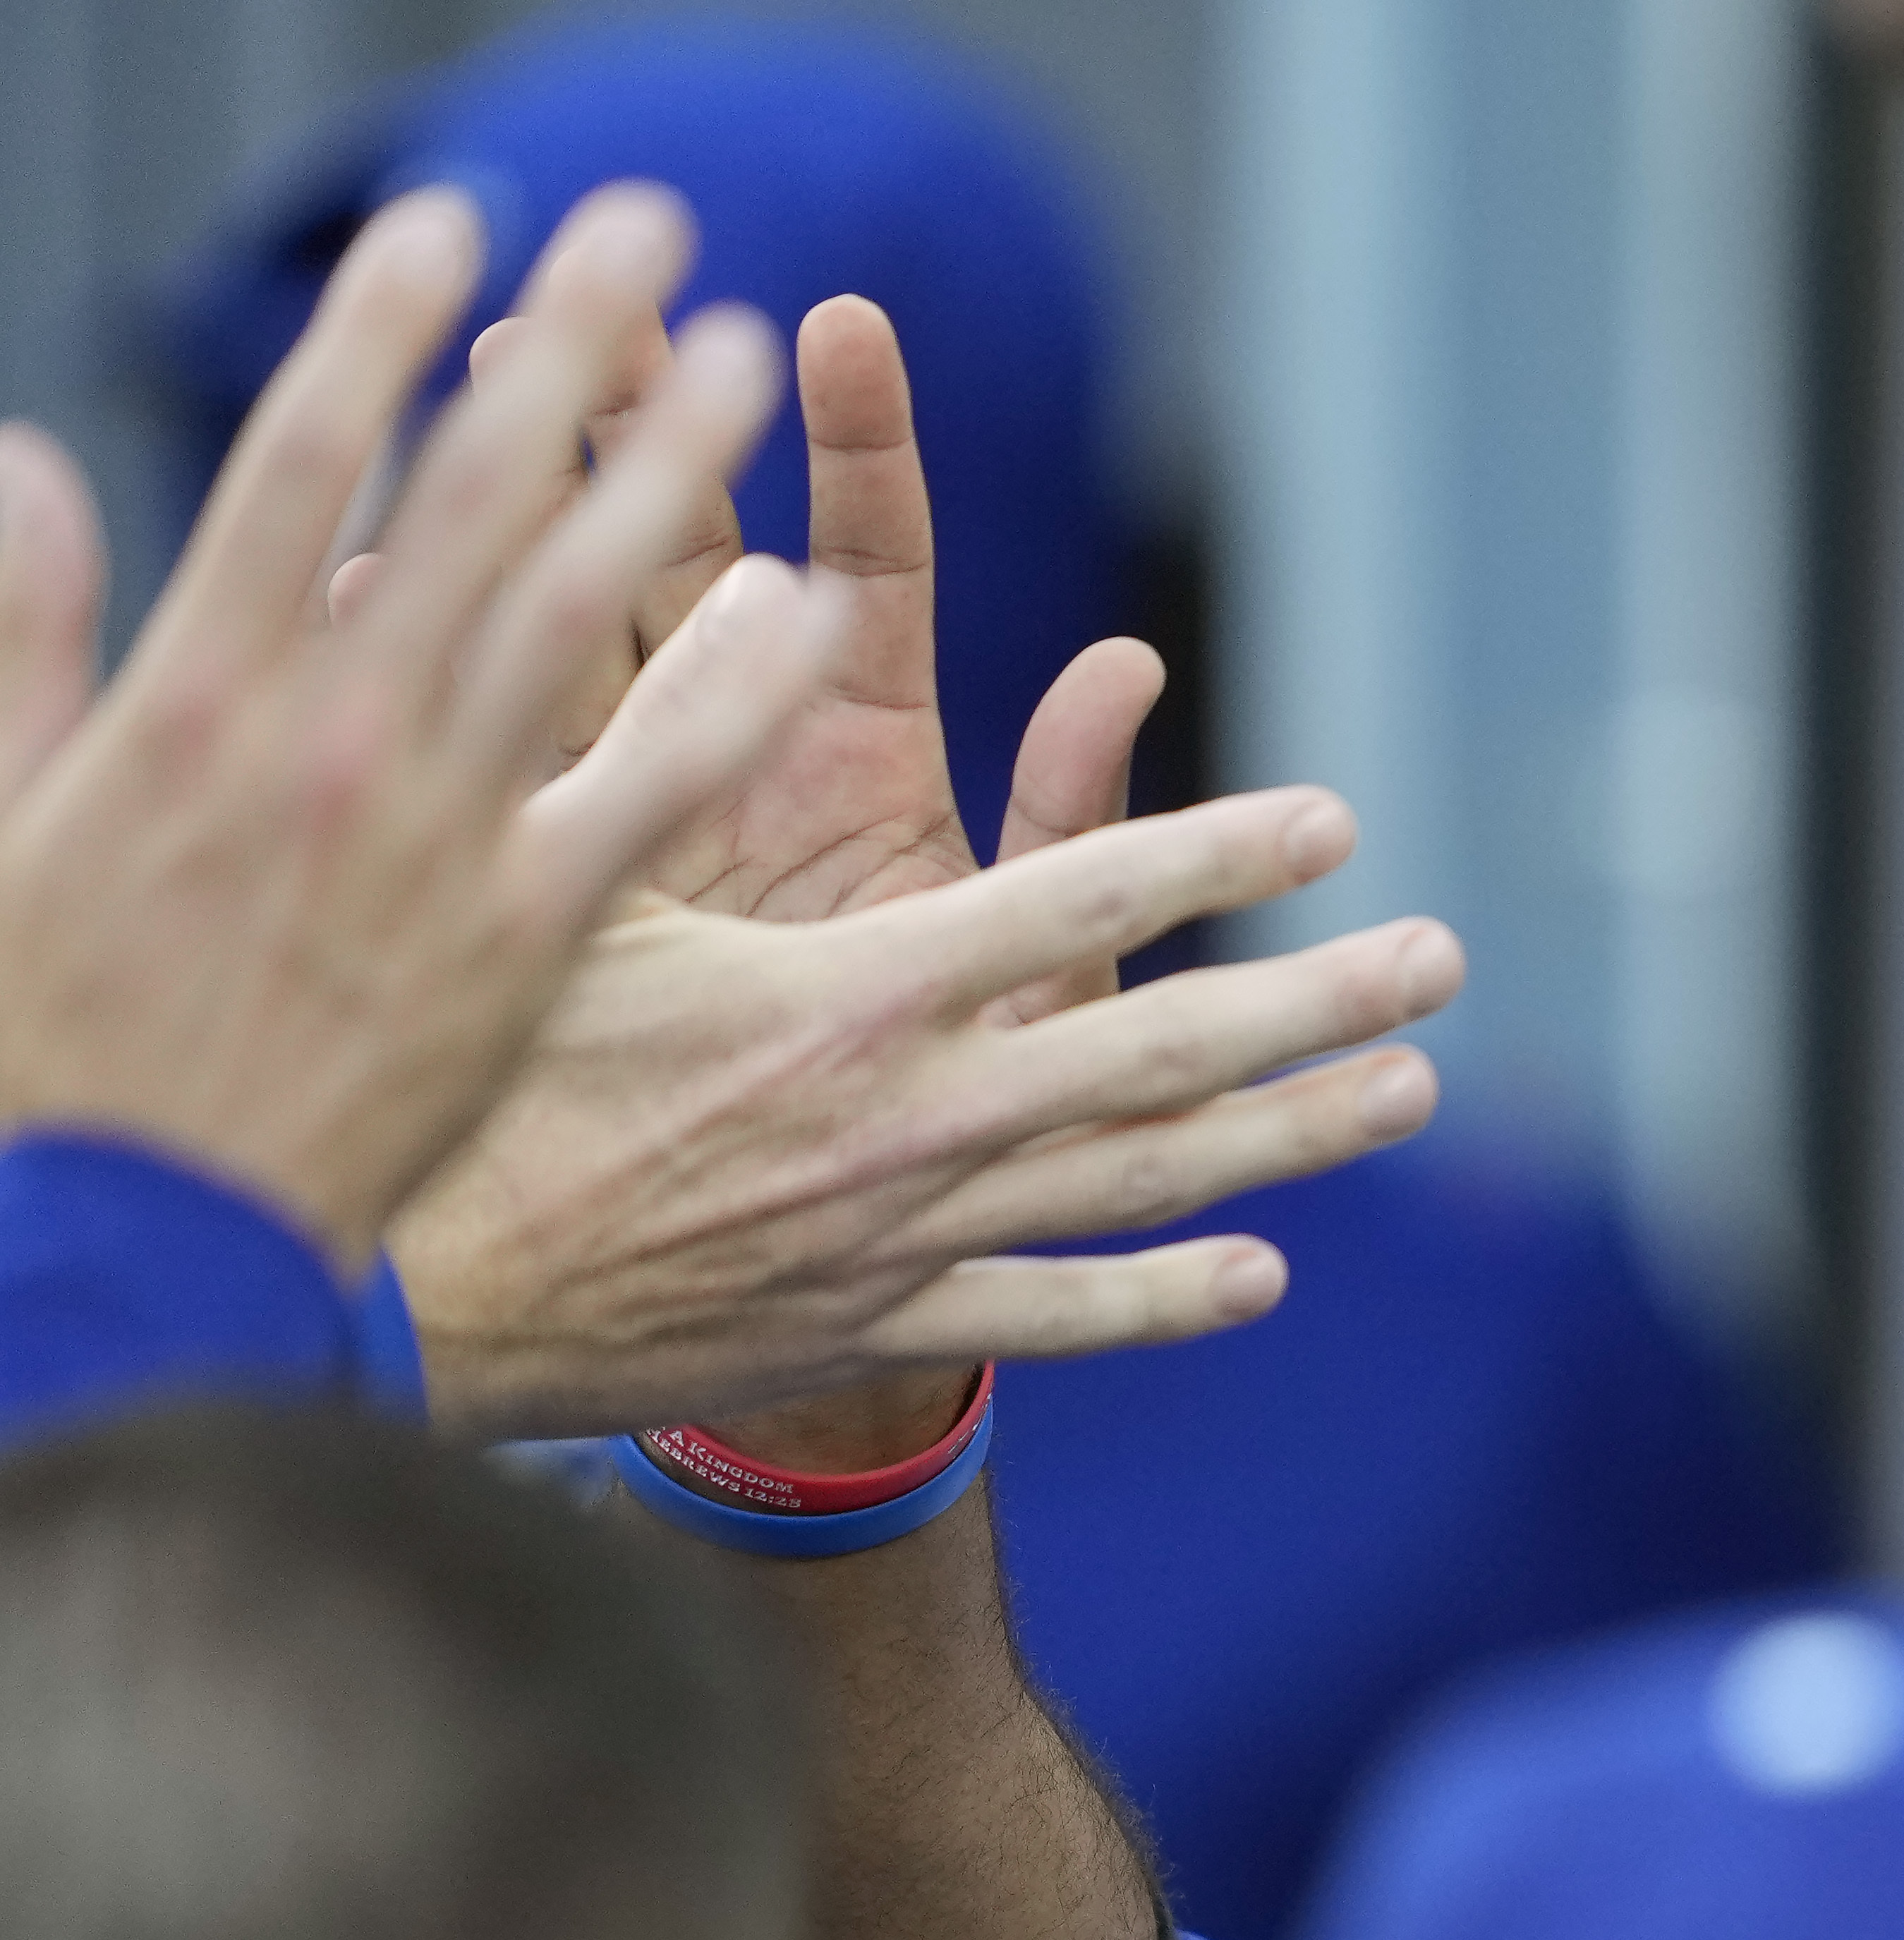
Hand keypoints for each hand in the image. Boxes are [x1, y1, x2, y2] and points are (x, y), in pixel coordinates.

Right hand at [0, 186, 841, 1262]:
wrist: (131, 1231)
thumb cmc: (58, 1031)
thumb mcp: (7, 815)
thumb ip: (25, 640)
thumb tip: (24, 467)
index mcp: (191, 697)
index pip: (301, 469)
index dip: (377, 340)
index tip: (450, 231)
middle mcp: (326, 745)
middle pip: (464, 505)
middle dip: (556, 358)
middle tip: (644, 232)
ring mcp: (436, 843)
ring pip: (576, 618)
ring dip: (669, 478)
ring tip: (754, 355)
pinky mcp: (525, 943)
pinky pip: (654, 797)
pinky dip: (730, 700)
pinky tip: (806, 611)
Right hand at [390, 790, 1464, 1440]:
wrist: (414, 1293)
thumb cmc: (479, 1068)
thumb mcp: (575, 896)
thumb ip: (685, 749)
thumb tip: (771, 600)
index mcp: (844, 998)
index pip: (1071, 905)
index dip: (1211, 858)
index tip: (1331, 821)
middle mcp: (906, 1122)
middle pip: (1159, 1056)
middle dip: (1315, 1004)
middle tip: (1443, 964)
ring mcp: (906, 1238)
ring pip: (1146, 1186)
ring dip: (1291, 1138)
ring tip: (1413, 1092)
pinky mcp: (875, 1328)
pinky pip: (1056, 1318)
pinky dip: (1165, 1299)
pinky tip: (1265, 1275)